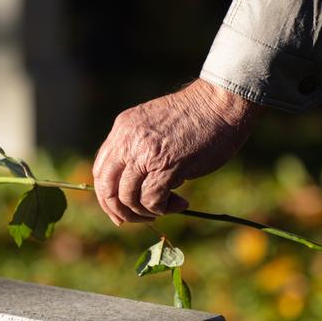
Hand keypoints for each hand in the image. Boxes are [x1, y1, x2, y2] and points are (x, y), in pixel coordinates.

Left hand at [92, 78, 261, 224]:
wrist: (221, 102)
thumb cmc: (195, 117)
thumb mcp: (153, 128)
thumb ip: (138, 150)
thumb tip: (135, 187)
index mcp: (122, 130)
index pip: (100, 172)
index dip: (107, 197)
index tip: (121, 210)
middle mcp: (127, 142)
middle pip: (107, 189)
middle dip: (121, 212)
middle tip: (142, 218)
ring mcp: (145, 154)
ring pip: (128, 199)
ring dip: (146, 212)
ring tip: (168, 207)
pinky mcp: (166, 166)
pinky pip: (152, 200)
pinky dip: (164, 209)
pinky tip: (181, 202)